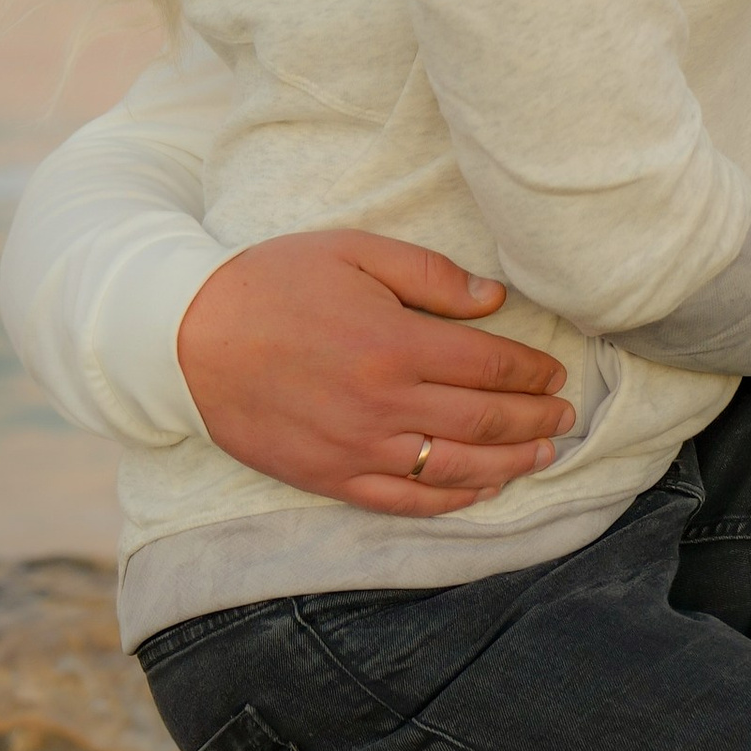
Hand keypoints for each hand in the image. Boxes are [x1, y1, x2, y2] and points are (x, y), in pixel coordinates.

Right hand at [175, 233, 573, 515]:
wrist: (185, 336)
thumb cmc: (272, 283)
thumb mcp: (353, 250)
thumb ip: (430, 275)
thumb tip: (495, 299)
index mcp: (395, 343)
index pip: (491, 366)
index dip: (532, 372)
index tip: (555, 373)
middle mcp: (384, 404)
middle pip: (485, 420)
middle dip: (536, 419)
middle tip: (565, 415)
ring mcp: (358, 448)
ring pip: (456, 467)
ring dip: (511, 463)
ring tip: (543, 455)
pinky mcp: (330, 477)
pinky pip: (405, 501)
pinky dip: (452, 500)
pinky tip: (483, 490)